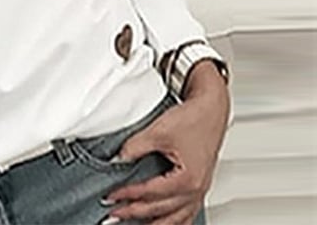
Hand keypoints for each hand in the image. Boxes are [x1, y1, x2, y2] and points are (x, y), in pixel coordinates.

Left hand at [104, 63, 229, 224]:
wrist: (211, 110)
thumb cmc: (193, 119)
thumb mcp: (158, 131)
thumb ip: (135, 147)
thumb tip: (117, 158)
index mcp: (187, 180)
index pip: (151, 194)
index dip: (128, 195)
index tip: (111, 196)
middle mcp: (196, 190)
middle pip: (161, 211)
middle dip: (134, 213)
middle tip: (114, 213)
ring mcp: (200, 190)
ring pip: (176, 219)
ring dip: (153, 223)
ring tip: (132, 223)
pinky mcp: (200, 186)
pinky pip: (187, 214)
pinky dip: (173, 222)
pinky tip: (163, 222)